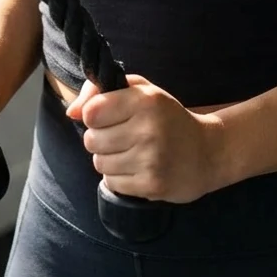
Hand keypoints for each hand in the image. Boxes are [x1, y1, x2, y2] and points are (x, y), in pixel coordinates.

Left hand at [65, 73, 224, 203]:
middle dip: (100, 138)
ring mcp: (150, 159)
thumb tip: (71, 112)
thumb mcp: (141, 91)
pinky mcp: (151, 185)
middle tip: (120, 136)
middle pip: (91, 140)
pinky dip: (118, 177)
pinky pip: (111, 182)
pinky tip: (136, 168)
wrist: (206, 152)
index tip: (107, 116)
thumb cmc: (166, 117)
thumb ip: (101, 92)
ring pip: (99, 163)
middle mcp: (147, 129)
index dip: (93, 115)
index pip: (92, 112)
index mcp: (145, 100)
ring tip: (130, 152)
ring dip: (108, 159)